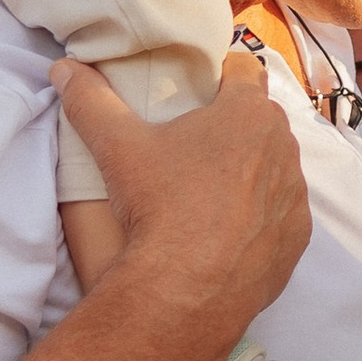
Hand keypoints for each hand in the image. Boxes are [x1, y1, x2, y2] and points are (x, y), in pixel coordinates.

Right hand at [51, 51, 311, 328]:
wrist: (186, 291)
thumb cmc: (158, 206)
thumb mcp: (117, 147)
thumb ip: (90, 100)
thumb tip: (64, 69)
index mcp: (248, 114)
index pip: (246, 69)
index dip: (222, 73)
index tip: (199, 87)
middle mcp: (283, 148)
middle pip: (260, 121)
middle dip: (233, 125)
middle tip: (194, 142)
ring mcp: (295, 196)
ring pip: (275, 168)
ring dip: (251, 171)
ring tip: (208, 190)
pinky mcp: (297, 238)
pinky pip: (281, 214)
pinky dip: (260, 216)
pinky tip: (228, 229)